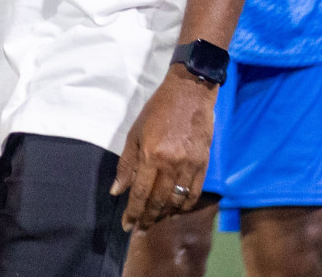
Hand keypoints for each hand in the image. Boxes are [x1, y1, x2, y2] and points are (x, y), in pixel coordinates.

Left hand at [113, 66, 216, 230]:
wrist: (189, 93)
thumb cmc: (157, 110)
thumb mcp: (135, 133)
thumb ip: (127, 164)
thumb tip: (117, 190)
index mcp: (151, 155)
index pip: (140, 193)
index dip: (133, 212)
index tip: (127, 225)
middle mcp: (171, 164)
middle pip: (158, 201)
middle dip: (147, 218)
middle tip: (140, 228)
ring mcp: (190, 166)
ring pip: (177, 201)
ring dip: (164, 214)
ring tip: (155, 219)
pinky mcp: (204, 164)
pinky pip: (194, 193)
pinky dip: (184, 205)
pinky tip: (175, 210)